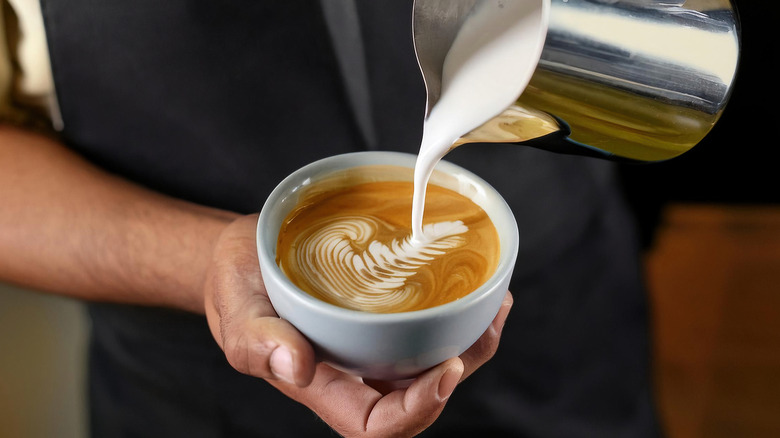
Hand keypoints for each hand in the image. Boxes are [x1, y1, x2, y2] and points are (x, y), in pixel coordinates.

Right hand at [204, 214, 512, 436]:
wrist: (246, 256)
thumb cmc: (236, 289)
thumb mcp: (236, 315)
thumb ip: (258, 344)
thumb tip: (297, 367)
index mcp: (325, 388)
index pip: (379, 425)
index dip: (419, 410)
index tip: (446, 369)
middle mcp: (357, 374)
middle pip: (420, 398)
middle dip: (462, 371)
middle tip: (488, 326)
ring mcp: (373, 347)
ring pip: (431, 362)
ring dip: (471, 343)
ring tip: (498, 304)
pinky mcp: (382, 316)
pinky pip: (426, 326)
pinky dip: (457, 312)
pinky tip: (476, 286)